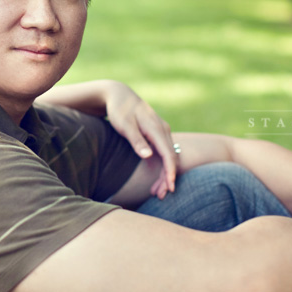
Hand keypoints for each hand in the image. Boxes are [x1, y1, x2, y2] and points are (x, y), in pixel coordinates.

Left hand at [102, 83, 177, 198]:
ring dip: (164, 175)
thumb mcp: (124, 125)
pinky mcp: (158, 135)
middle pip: (171, 158)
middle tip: (159, 196)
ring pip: (169, 157)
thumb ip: (137, 140)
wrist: (119, 95)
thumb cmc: (120, 110)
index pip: (169, 154)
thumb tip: (148, 155)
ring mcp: (162, 132)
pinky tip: (155, 180)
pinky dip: (162, 167)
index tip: (170, 187)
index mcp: (156, 128)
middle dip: (167, 178)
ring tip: (156, 193)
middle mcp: (163, 130)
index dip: (170, 172)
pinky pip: (164, 153)